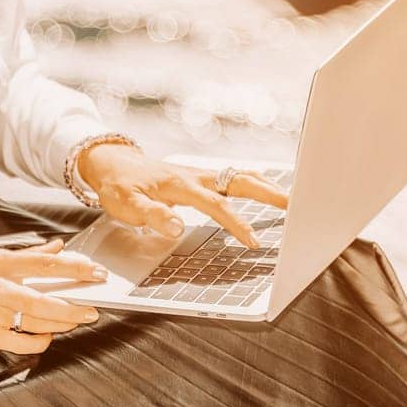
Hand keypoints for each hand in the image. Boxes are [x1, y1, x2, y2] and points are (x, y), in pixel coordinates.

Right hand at [0, 239, 106, 352]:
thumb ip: (27, 253)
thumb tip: (56, 247)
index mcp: (2, 263)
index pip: (48, 265)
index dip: (76, 268)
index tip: (96, 272)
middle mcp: (0, 288)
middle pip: (48, 301)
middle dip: (76, 307)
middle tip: (93, 309)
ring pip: (37, 323)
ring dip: (61, 324)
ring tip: (73, 321)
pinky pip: (20, 342)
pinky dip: (38, 341)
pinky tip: (46, 338)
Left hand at [75, 144, 289, 247]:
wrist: (111, 163)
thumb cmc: (119, 186)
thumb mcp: (126, 205)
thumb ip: (152, 216)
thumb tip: (178, 227)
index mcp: (181, 184)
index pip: (217, 205)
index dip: (237, 223)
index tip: (254, 242)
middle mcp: (195, 176)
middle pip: (239, 182)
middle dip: (268, 194)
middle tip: (296, 206)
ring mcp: (199, 175)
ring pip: (240, 176)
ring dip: (265, 186)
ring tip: (291, 199)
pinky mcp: (199, 178)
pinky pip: (232, 178)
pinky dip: (253, 183)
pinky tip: (265, 190)